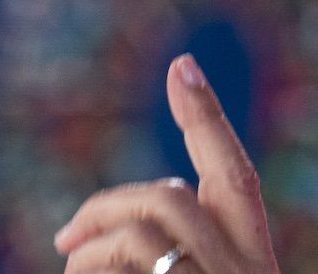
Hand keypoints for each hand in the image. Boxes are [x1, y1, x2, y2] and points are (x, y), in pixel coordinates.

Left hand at [54, 54, 279, 273]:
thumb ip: (168, 256)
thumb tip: (90, 233)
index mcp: (252, 263)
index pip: (235, 179)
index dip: (208, 121)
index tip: (182, 65)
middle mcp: (245, 273)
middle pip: (173, 198)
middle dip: (108, 207)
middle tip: (65, 237)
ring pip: (138, 234)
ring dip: (89, 250)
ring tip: (71, 269)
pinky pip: (118, 267)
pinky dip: (86, 270)